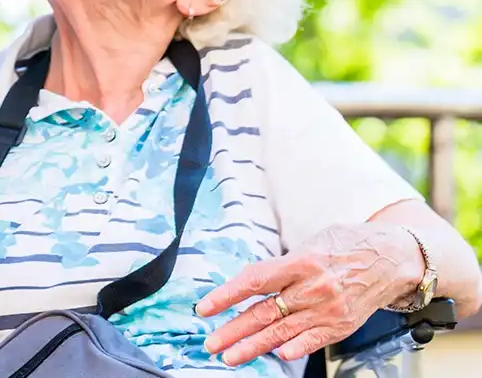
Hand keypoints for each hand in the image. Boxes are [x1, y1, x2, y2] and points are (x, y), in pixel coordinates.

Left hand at [197, 223, 425, 364]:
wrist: (394, 258)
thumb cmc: (347, 245)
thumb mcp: (311, 243)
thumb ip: (282, 265)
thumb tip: (250, 281)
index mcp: (302, 262)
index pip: (255, 281)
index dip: (227, 295)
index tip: (205, 307)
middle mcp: (314, 288)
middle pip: (264, 313)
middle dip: (233, 330)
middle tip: (210, 343)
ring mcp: (329, 310)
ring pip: (282, 332)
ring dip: (252, 347)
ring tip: (229, 356)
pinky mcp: (341, 326)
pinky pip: (312, 341)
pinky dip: (293, 349)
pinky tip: (276, 356)